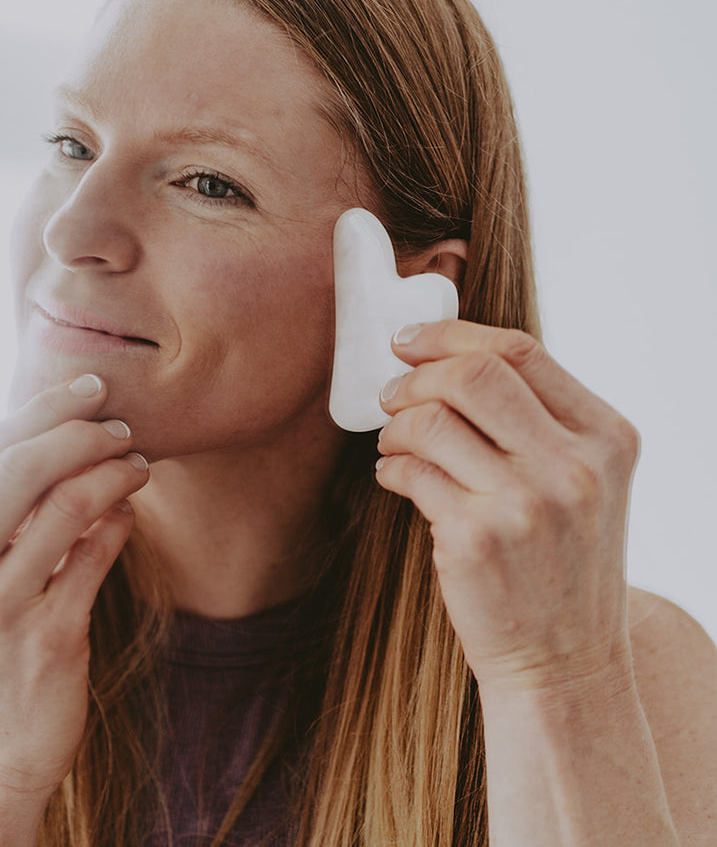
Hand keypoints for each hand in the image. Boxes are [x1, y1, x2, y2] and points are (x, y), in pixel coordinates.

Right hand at [0, 374, 148, 817]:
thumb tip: (48, 439)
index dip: (41, 410)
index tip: (87, 390)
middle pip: (23, 464)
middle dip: (82, 431)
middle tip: (120, 425)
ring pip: (68, 504)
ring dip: (114, 471)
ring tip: (137, 465)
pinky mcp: (48, 641)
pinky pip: (97, 557)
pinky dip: (120, 522)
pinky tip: (129, 514)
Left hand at [375, 320, 639, 694]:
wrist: (564, 660)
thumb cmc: (559, 563)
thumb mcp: (581, 483)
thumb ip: (537, 421)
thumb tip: (448, 357)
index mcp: (607, 437)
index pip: (521, 351)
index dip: (451, 335)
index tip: (409, 341)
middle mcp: (573, 466)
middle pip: (472, 374)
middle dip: (416, 376)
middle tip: (391, 394)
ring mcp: (526, 504)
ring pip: (431, 420)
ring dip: (395, 426)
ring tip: (394, 446)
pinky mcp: (476, 539)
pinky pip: (410, 472)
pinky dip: (390, 468)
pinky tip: (396, 479)